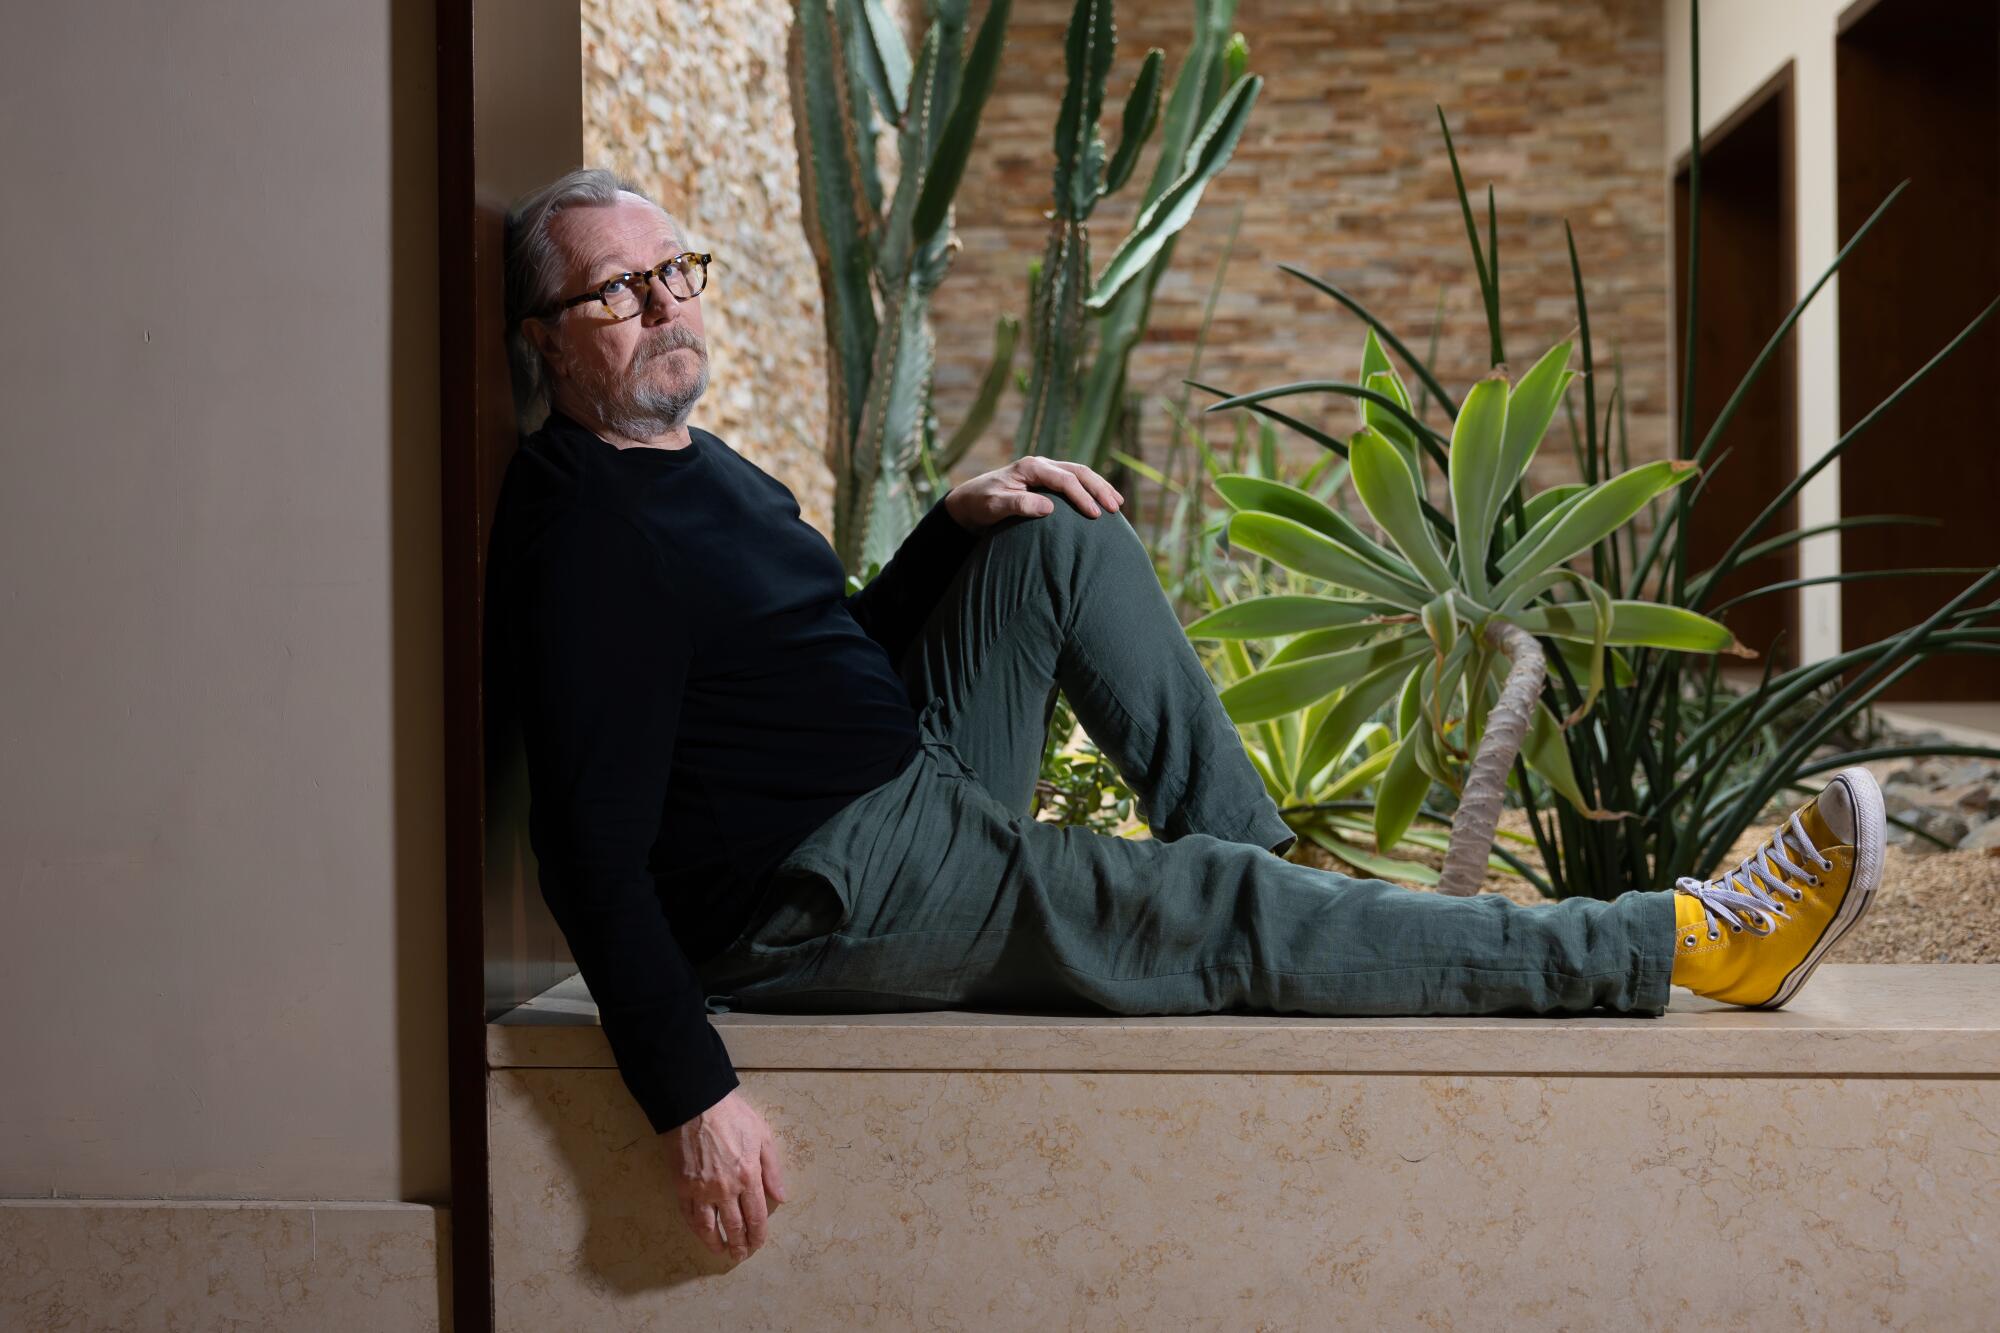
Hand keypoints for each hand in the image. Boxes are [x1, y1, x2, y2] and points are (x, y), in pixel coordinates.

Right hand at [665, 1087, 788, 1261]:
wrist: (694, 1104)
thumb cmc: (732, 1115)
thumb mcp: (762, 1136)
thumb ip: (772, 1170)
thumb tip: (782, 1197)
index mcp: (748, 1177)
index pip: (756, 1217)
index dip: (758, 1235)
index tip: (758, 1245)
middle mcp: (725, 1189)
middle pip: (734, 1226)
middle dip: (740, 1244)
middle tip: (741, 1255)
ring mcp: (701, 1190)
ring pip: (708, 1227)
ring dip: (716, 1244)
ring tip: (721, 1252)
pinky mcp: (682, 1186)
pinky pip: (688, 1215)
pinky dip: (695, 1229)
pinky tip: (701, 1233)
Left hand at [943, 456, 1123, 531]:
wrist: (970, 501)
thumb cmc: (981, 504)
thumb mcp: (995, 506)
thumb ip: (1019, 504)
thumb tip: (1049, 508)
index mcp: (1030, 467)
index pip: (1064, 479)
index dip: (1082, 496)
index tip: (1095, 515)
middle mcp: (1041, 464)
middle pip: (1078, 471)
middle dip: (1099, 488)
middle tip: (1115, 508)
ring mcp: (1045, 471)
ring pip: (1080, 473)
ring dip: (1099, 487)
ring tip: (1117, 503)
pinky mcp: (1047, 481)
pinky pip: (1074, 481)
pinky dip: (1090, 490)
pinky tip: (1101, 502)